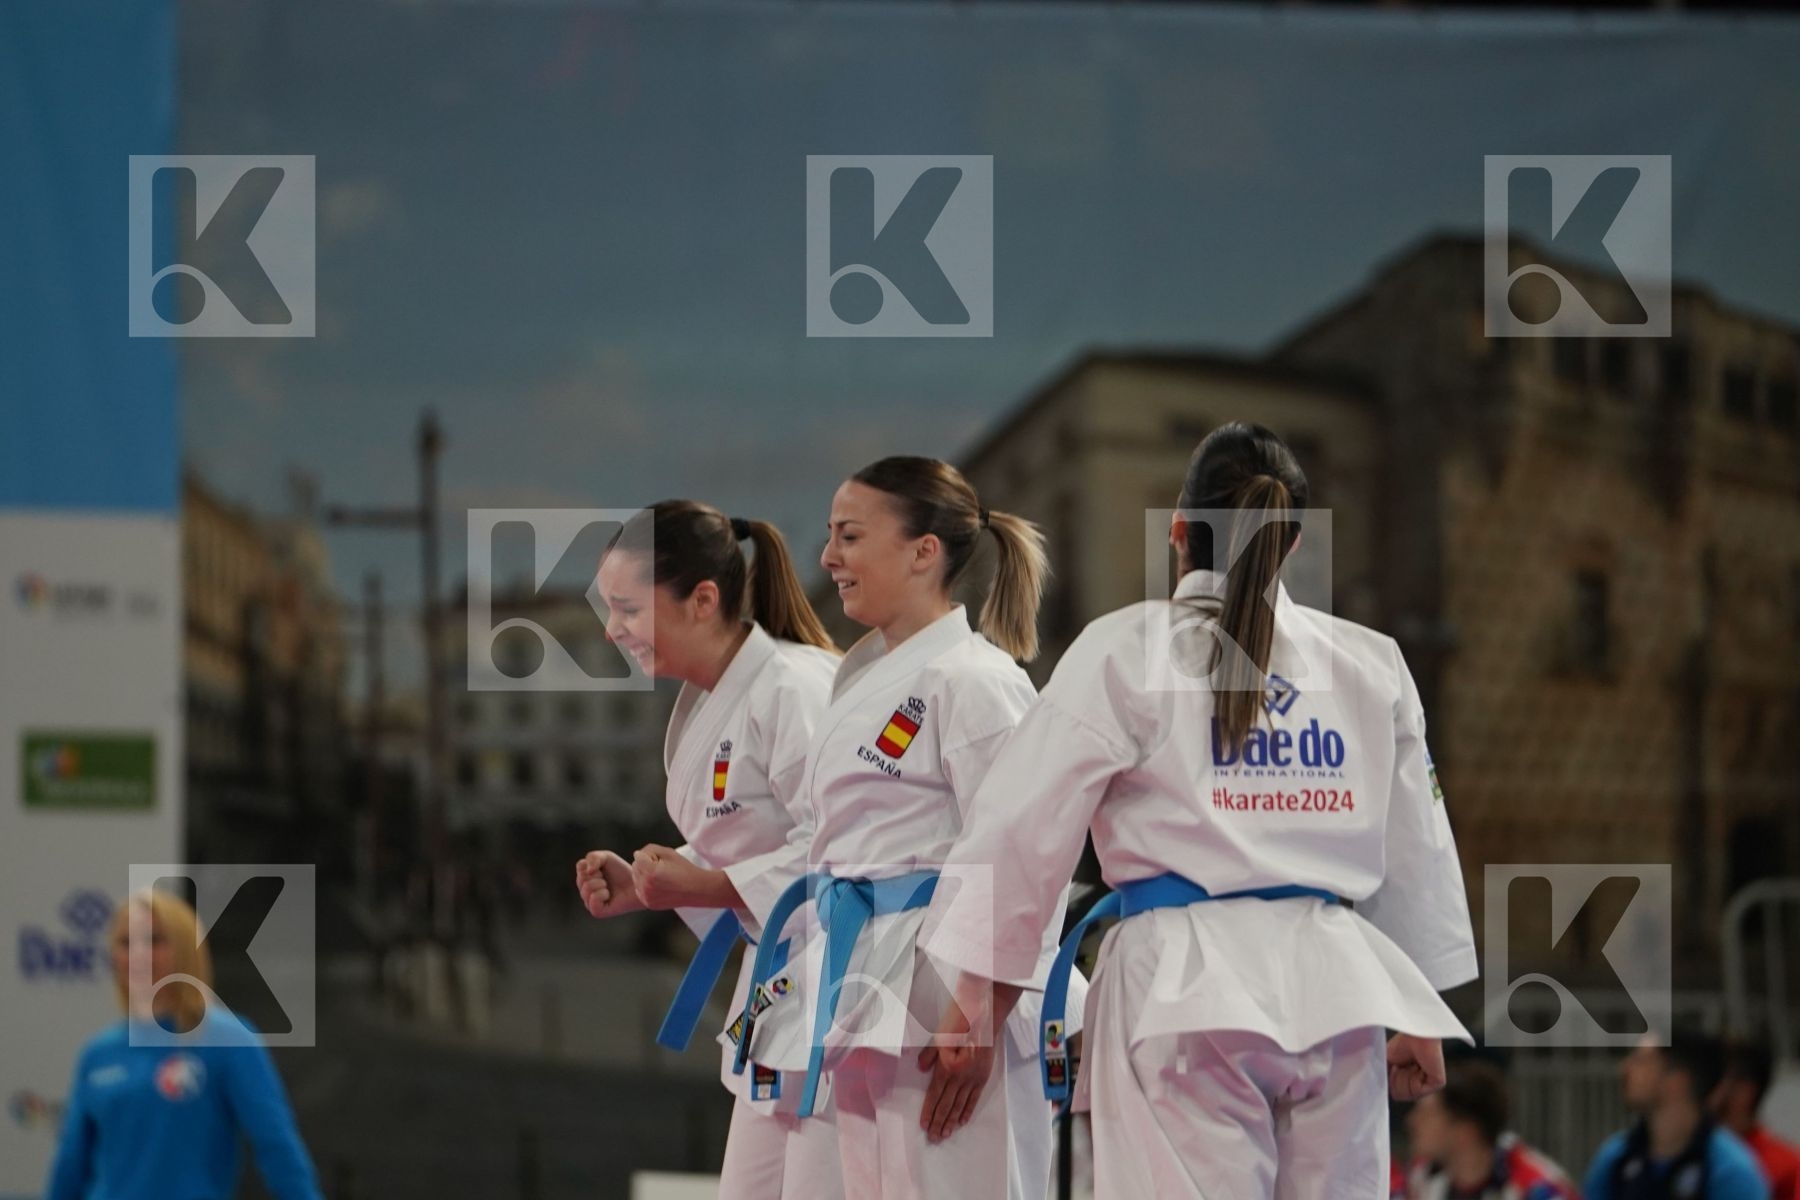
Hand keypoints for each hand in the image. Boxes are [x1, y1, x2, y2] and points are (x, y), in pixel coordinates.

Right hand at [575, 850, 641, 918]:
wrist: (636, 885)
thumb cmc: (621, 872)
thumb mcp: (606, 857)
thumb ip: (593, 857)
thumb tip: (588, 870)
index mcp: (584, 878)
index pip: (580, 866)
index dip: (594, 864)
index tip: (603, 868)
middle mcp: (584, 891)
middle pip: (582, 878)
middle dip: (597, 875)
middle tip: (607, 879)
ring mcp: (589, 903)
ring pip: (586, 888)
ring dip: (601, 884)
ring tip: (609, 887)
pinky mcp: (597, 912)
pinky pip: (593, 899)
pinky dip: (602, 894)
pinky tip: (609, 895)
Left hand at [630, 844, 713, 909]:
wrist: (695, 889)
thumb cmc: (683, 869)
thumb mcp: (668, 852)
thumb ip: (649, 849)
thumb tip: (637, 855)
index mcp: (650, 872)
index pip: (638, 856)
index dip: (650, 855)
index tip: (661, 860)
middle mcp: (646, 886)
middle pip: (635, 867)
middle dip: (645, 865)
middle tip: (661, 868)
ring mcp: (646, 897)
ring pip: (636, 879)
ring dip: (644, 875)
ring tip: (660, 877)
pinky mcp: (648, 904)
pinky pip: (639, 890)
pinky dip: (645, 886)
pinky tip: (658, 886)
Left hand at [917, 987, 996, 1142]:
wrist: (984, 1015)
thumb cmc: (958, 1021)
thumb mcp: (938, 1035)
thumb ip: (929, 1054)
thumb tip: (921, 1069)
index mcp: (948, 1067)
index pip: (936, 1095)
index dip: (929, 1111)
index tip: (924, 1125)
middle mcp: (961, 1076)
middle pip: (947, 1104)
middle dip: (939, 1122)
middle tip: (933, 1138)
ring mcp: (974, 1078)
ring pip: (961, 1105)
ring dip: (952, 1121)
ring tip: (945, 1134)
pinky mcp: (984, 1076)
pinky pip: (974, 1098)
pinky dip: (968, 1111)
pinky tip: (962, 1121)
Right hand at [1386, 1033, 1445, 1100]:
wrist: (1416, 1033)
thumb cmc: (1403, 1043)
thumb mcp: (1386, 1062)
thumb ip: (1382, 1077)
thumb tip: (1374, 1088)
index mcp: (1410, 1081)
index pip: (1396, 1094)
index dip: (1390, 1080)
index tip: (1394, 1065)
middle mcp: (1421, 1085)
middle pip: (1400, 1095)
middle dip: (1397, 1077)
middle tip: (1403, 1063)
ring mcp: (1430, 1085)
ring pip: (1408, 1094)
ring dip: (1405, 1076)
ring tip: (1412, 1062)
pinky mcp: (1437, 1083)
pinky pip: (1417, 1090)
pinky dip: (1413, 1076)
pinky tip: (1419, 1065)